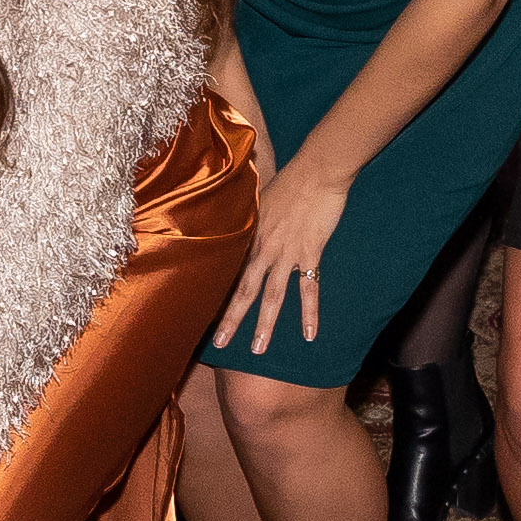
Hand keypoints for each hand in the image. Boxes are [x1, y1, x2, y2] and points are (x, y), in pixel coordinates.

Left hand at [210, 146, 352, 359]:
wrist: (317, 170)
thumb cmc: (290, 180)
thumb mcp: (259, 197)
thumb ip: (249, 217)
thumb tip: (239, 225)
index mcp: (249, 235)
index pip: (228, 271)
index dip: (216, 293)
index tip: (203, 315)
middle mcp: (263, 248)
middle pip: (243, 290)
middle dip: (231, 319)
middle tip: (220, 344)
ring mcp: (287, 253)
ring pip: (272, 296)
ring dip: (265, 324)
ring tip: (258, 350)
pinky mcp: (310, 253)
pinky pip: (309, 289)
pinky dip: (309, 313)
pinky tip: (308, 335)